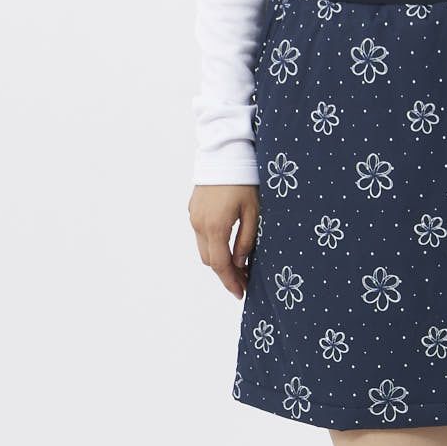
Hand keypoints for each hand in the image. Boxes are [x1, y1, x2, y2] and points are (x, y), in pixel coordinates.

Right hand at [188, 184, 259, 299]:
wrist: (225, 152)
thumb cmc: (244, 181)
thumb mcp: (253, 213)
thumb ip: (246, 241)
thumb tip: (239, 263)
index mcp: (215, 227)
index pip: (220, 265)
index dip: (230, 282)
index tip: (241, 293)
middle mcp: (199, 224)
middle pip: (210, 261)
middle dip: (226, 274)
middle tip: (244, 280)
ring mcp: (193, 216)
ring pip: (204, 249)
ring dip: (219, 260)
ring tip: (238, 265)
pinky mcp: (193, 209)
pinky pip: (201, 235)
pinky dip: (213, 246)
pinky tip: (228, 246)